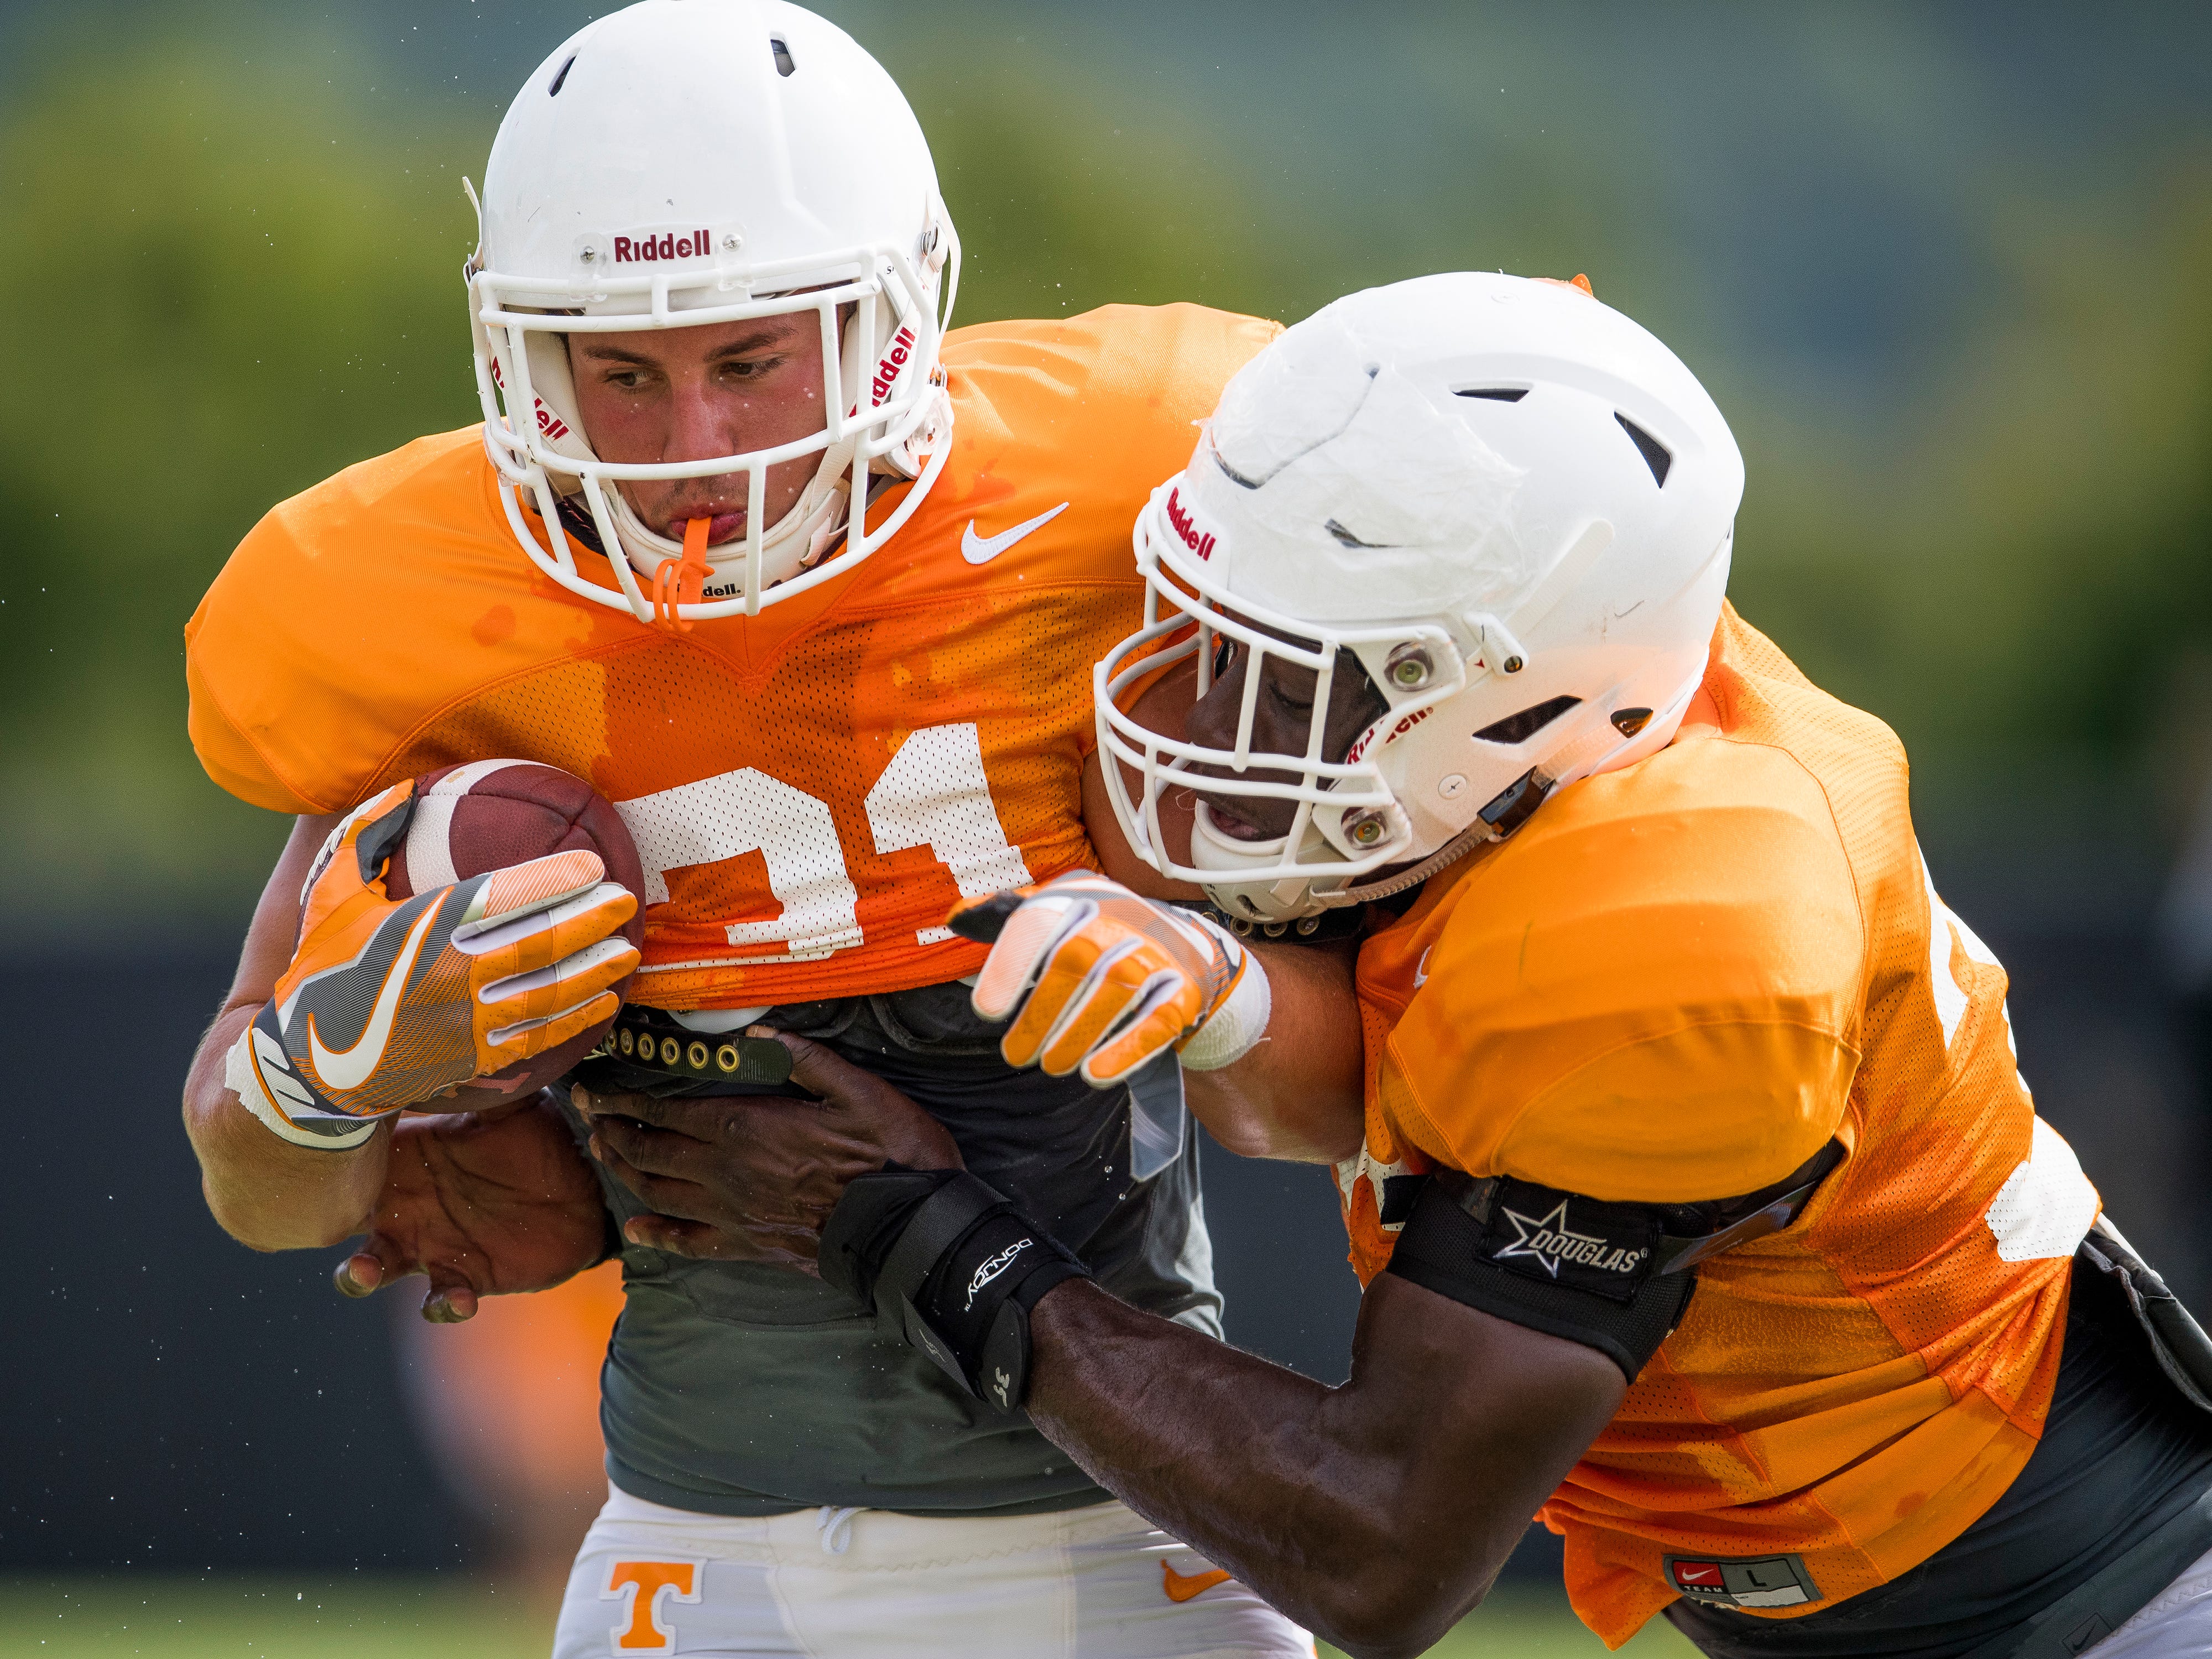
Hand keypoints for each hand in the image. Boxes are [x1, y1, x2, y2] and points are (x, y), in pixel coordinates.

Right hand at [237, 781, 638, 1128]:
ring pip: (547, 993)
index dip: (554, 879)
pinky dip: (576, 1020)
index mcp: (419, 928)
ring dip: (594, 971)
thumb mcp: (333, 897)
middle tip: (626, 901)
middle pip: (538, 943)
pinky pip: (537, 1037)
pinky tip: (605, 1002)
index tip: (594, 863)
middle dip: (591, 921)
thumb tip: (405, 785)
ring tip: (628, 951)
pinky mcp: (471, 1058)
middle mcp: (448, 974)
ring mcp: (464, 1022)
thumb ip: (367, 837)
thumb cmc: (323, 968)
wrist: (310, 1063)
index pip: (501, 897)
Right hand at [334, 1092, 608, 1321]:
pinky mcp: (465, 1276)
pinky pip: (441, 1299)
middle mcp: (405, 1203)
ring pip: (373, 1265)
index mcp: (408, 1155)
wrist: (587, 1191)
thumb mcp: (513, 1107)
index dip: (331, 1151)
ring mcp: (429, 1243)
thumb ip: (486, 1084)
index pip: (354, 1152)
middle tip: (318, 1213)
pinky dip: (444, 1303)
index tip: (314, 1141)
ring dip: (360, 1273)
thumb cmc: (539, 1139)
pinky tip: (459, 1299)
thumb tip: (467, 1037)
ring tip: (366, 1271)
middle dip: (318, 1217)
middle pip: (340, 1212)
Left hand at [577, 1031, 961, 1268]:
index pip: (665, 1111)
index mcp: (746, 1126)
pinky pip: (689, 1242)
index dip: (622, 1100)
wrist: (903, 1230)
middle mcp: (726, 1171)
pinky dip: (657, 1235)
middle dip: (610, 1131)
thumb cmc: (888, 1153)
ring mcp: (733, 1212)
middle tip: (586, 1115)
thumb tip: (758, 1033)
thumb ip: (806, 1059)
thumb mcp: (857, 1090)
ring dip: (623, 1172)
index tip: (593, 1089)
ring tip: (603, 1153)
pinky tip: (636, 1229)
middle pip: (649, 1151)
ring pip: (658, 1193)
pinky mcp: (748, 1244)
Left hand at [956, 873, 1267, 1085]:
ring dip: (1076, 1035)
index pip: (1038, 922)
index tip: (988, 1013)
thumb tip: (955, 917)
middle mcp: (1119, 919)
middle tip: (1016, 1054)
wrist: (1184, 949)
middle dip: (1040, 1014)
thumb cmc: (1101, 934)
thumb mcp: (1058, 913)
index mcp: (1079, 899)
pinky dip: (1125, 1050)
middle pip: (1074, 961)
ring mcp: (1155, 953)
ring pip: (1114, 991)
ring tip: (1050, 1066)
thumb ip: (1008, 917)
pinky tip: (1095, 1075)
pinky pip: (1155, 1020)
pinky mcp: (1182, 989)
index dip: (1009, 966)